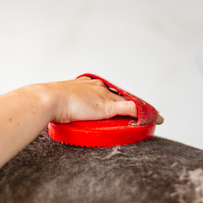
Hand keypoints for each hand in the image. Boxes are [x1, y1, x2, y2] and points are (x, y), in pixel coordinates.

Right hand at [41, 77, 163, 124]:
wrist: (46, 99)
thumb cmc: (46, 102)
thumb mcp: (58, 102)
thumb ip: (62, 106)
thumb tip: (55, 114)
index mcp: (87, 84)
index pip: (108, 90)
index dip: (118, 98)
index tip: (124, 103)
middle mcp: (99, 87)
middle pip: (122, 94)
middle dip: (134, 103)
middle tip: (146, 111)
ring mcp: (104, 96)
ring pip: (131, 101)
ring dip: (144, 109)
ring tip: (155, 116)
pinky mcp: (108, 106)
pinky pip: (132, 109)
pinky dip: (145, 113)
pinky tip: (155, 118)